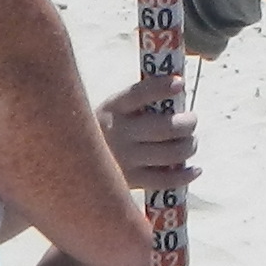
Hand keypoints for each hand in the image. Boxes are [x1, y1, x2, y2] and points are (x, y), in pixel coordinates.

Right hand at [97, 73, 199, 194]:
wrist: (71, 165)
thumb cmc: (101, 134)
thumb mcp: (109, 112)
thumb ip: (135, 104)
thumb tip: (178, 92)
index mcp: (112, 109)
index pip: (140, 93)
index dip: (162, 87)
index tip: (180, 84)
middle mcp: (118, 133)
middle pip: (166, 127)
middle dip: (187, 123)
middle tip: (191, 121)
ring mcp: (125, 159)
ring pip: (171, 153)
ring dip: (189, 146)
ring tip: (191, 142)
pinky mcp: (130, 182)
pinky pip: (166, 179)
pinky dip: (185, 175)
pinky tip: (194, 169)